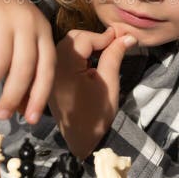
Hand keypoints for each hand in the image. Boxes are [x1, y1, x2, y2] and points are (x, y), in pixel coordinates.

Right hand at [0, 0, 55, 124]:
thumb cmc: (2, 18)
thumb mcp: (21, 36)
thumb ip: (26, 65)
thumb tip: (25, 108)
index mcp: (42, 30)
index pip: (46, 67)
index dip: (40, 96)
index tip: (32, 119)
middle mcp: (26, 21)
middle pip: (23, 68)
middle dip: (12, 97)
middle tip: (2, 115)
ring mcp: (2, 15)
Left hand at [48, 27, 136, 158]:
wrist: (82, 141)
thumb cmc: (98, 115)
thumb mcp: (109, 83)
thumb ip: (114, 56)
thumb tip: (127, 36)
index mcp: (65, 68)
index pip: (84, 39)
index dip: (103, 37)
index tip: (121, 37)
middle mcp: (53, 67)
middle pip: (72, 39)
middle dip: (93, 38)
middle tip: (112, 43)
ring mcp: (50, 72)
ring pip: (67, 45)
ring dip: (85, 44)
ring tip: (103, 50)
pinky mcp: (52, 78)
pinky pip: (63, 56)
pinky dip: (77, 53)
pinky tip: (90, 61)